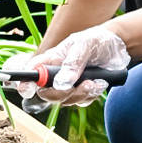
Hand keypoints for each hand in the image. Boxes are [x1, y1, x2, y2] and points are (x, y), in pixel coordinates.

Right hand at [5, 25, 127, 101]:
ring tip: (94, 81)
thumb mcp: (85, 45)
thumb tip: (61, 83)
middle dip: (61, 94)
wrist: (118, 47)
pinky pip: (81, 102)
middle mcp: (56, 74)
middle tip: (81, 84)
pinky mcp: (81, 92)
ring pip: (65, 100)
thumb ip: (73, 63)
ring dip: (81, 94)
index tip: (27, 89)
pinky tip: (99, 83)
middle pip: (46, 93)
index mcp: (51, 59)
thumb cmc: (96, 40)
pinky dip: (91, 95)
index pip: (31, 72)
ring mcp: (68, 84)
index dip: (24, 83)